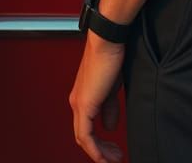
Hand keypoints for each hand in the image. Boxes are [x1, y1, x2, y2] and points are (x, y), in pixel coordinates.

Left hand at [69, 33, 124, 162]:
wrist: (107, 40)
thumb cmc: (110, 56)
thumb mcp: (112, 88)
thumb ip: (109, 107)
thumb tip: (109, 126)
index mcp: (83, 96)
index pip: (87, 127)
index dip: (99, 142)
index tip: (114, 149)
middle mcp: (77, 101)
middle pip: (84, 136)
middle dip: (101, 151)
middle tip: (115, 157)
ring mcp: (79, 103)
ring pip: (83, 139)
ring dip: (99, 153)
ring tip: (114, 158)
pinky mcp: (84, 104)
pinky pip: (86, 136)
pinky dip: (95, 149)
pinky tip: (105, 156)